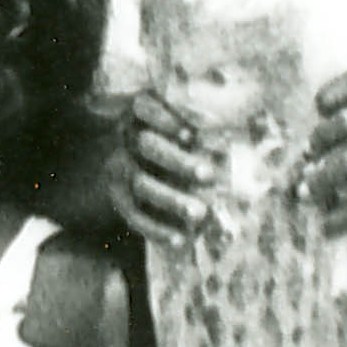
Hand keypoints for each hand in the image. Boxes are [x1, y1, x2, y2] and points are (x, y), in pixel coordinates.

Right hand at [107, 90, 216, 242]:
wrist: (138, 166)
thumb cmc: (176, 141)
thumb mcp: (184, 128)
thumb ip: (200, 131)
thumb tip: (226, 140)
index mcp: (142, 113)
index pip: (145, 107)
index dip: (166, 119)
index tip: (191, 135)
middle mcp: (127, 137)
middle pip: (146, 145)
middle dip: (177, 160)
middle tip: (208, 174)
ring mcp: (120, 168)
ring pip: (140, 183)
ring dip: (170, 198)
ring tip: (199, 212)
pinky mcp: (119, 198)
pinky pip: (134, 215)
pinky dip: (157, 228)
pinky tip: (180, 239)